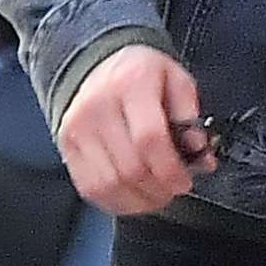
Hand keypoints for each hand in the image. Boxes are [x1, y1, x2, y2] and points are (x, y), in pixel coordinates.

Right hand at [57, 45, 208, 215]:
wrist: (97, 64)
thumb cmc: (141, 75)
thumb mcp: (177, 80)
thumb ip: (190, 116)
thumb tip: (199, 152)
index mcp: (131, 84)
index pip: (149, 138)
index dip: (170, 169)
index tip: (184, 180)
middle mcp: (98, 106)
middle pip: (129, 167)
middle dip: (158, 188)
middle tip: (174, 188)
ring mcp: (77, 128)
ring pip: (108, 184)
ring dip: (138, 200)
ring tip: (156, 194)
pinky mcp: (66, 146)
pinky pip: (90, 188)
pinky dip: (116, 201)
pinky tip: (134, 196)